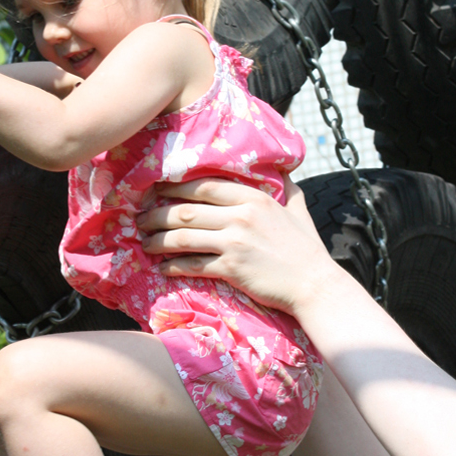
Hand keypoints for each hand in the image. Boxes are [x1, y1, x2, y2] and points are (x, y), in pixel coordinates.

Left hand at [137, 177, 337, 314]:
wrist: (315, 286)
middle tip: (140, 217)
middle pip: (186, 210)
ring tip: (144, 242)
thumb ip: (286, 187)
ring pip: (183, 236)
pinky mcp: (231, 269)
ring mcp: (235, 243)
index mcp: (254, 197)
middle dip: (157, 213)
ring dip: (158, 239)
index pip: (204, 185)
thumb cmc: (307, 249)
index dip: (174, 186)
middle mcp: (241, 216)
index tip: (156, 189)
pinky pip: (192, 264)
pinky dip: (172, 265)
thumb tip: (283, 170)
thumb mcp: (298, 209)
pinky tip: (161, 268)